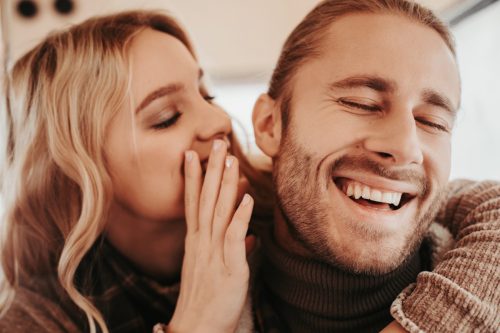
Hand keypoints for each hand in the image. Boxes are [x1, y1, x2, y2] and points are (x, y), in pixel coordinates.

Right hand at [168, 140, 253, 332]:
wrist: (197, 330)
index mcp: (196, 242)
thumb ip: (233, 249)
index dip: (195, 178)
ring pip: (218, 211)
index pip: (194, 203)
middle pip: (206, 199)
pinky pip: (233, 236)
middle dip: (211, 169)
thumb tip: (250, 236)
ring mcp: (213, 253)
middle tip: (216, 142)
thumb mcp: (216, 271)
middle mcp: (201, 243)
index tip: (193, 154)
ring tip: (230, 159)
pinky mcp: (228, 267)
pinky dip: (239, 216)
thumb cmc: (207, 301)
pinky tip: (247, 197)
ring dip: (225, 184)